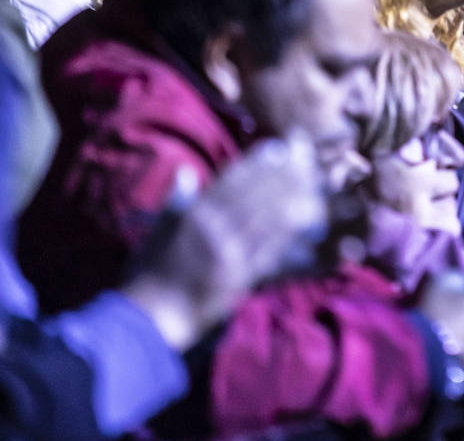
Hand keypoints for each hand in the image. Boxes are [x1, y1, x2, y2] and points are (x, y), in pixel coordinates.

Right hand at [122, 138, 326, 351]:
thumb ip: (176, 200)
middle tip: (307, 161)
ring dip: (293, 203)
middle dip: (283, 176)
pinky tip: (310, 230)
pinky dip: (291, 241)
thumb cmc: (149, 272)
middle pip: (255, 196)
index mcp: (193, 214)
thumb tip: (186, 171)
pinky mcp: (238, 278)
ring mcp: (227, 253)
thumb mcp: (158, 230)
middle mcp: (212, 229)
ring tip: (316, 189)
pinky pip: (270, 255)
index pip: (231, 181)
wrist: (148, 316)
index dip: (257, 163)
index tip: (279, 148)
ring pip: (267, 221)